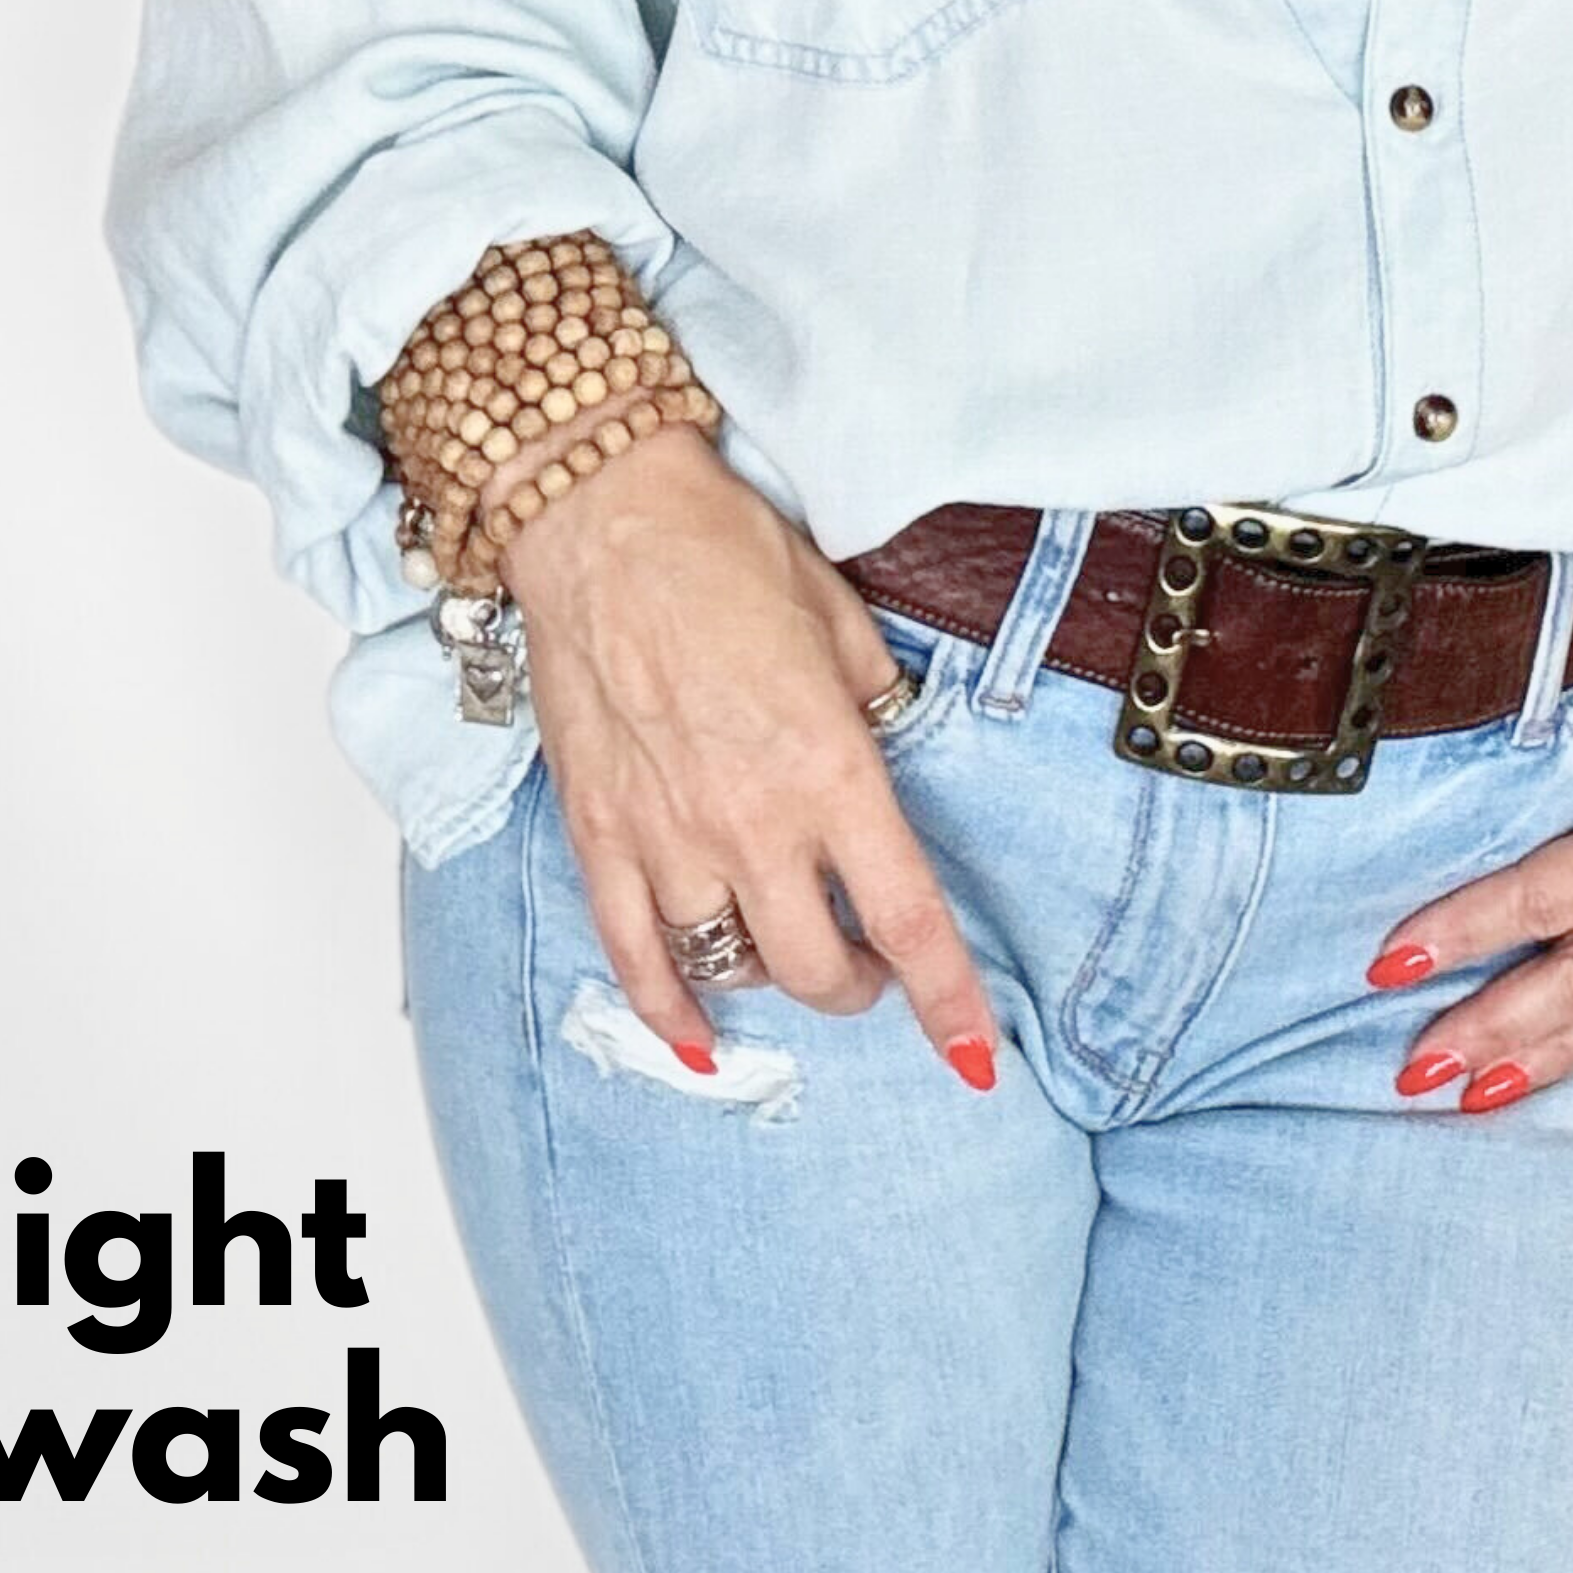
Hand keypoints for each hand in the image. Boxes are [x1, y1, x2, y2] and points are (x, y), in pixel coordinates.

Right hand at [498, 428, 996, 1092]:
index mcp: (830, 767)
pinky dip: (668, 1011)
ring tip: (791, 952)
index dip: (947, 1000)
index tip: (972, 1053)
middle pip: (820, 970)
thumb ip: (872, 701)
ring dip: (774, 979)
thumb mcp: (841, 618)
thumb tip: (886, 744)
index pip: (906, 919)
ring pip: (732, 970)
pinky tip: (694, 1034)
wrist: (602, 519)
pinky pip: (634, 957)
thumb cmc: (724, 550)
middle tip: (870, 963)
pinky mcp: (599, 834)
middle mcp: (752, 821)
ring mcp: (668, 837)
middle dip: (860, 986)